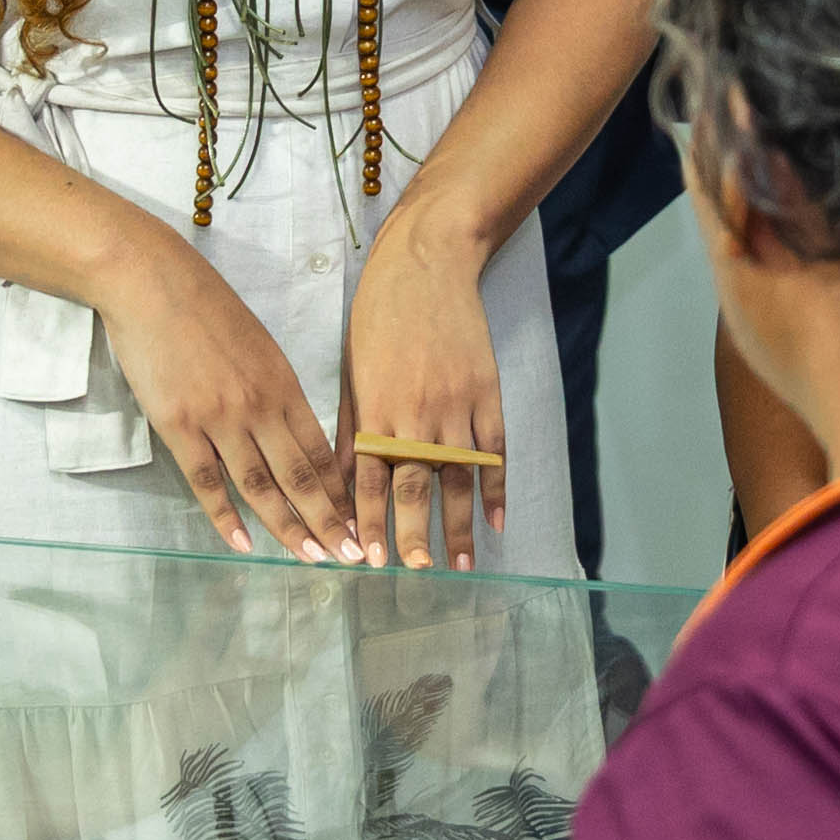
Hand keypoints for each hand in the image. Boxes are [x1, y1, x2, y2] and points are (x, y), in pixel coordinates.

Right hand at [95, 228, 359, 562]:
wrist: (150, 280)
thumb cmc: (203, 307)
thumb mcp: (257, 343)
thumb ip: (274, 389)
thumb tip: (289, 430)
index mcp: (284, 383)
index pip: (321, 450)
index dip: (341, 490)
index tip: (358, 520)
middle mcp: (260, 405)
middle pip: (301, 476)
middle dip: (331, 521)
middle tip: (354, 557)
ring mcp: (220, 417)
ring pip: (262, 486)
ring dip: (290, 528)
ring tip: (313, 559)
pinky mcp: (179, 425)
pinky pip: (208, 482)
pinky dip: (226, 518)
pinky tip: (243, 545)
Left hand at [344, 221, 507, 571]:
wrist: (426, 266)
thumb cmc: (378, 318)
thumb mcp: (352, 372)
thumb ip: (351, 430)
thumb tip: (343, 483)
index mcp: (375, 409)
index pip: (371, 480)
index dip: (370, 523)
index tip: (368, 561)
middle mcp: (414, 413)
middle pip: (415, 486)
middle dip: (414, 535)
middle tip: (417, 574)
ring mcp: (455, 405)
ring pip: (457, 477)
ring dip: (459, 524)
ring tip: (460, 565)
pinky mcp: (485, 393)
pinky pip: (494, 452)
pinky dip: (497, 487)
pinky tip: (497, 520)